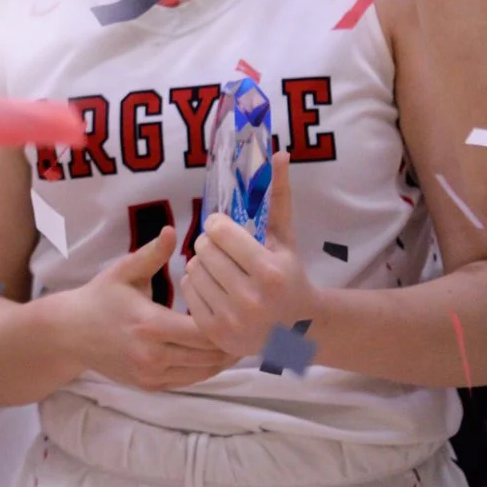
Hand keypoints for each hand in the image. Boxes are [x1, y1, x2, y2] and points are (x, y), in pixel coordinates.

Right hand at [57, 227, 233, 390]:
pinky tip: (212, 355)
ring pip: (202, 372)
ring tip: (236, 341)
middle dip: (229, 343)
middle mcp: (153, 355)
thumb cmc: (100, 298)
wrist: (70, 333)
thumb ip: (152, 255)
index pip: (202, 331)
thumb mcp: (123, 272)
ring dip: (221, 359)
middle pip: (207, 355)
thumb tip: (172, 231)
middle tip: (248, 328)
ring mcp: (151, 374)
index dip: (225, 324)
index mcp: (149, 324)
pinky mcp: (149, 385)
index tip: (239, 311)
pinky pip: (187, 381)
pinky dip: (203, 370)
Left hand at [178, 150, 317, 360]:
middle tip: (226, 252)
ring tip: (222, 270)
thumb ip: (278, 196)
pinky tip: (216, 289)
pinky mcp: (217, 334)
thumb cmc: (289, 276)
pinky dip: (197, 285)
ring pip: (192, 269)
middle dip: (211, 244)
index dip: (219, 226)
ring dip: (202, 264)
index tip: (227, 231)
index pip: (218, 230)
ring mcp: (233, 321)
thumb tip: (279, 152)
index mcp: (270, 273)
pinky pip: (188, 292)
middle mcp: (251, 300)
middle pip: (202, 249)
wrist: (298, 330)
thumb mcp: (284, 237)